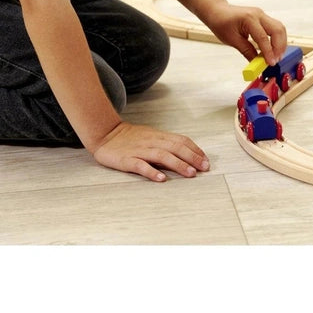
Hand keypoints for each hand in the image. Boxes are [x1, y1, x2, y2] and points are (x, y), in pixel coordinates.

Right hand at [92, 121, 209, 181]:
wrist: (105, 133)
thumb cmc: (130, 137)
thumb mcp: (151, 137)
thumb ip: (166, 144)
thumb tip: (186, 155)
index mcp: (158, 136)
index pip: (181, 141)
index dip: (195, 150)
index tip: (206, 161)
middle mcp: (152, 142)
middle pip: (175, 147)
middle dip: (192, 158)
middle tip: (204, 168)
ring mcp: (139, 150)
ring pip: (162, 156)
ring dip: (178, 164)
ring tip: (190, 174)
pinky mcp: (127, 160)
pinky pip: (140, 165)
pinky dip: (151, 172)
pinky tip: (161, 179)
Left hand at [205, 2, 286, 65]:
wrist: (217, 11)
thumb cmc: (221, 22)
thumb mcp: (232, 40)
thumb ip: (247, 51)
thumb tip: (257, 63)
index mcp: (249, 18)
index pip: (263, 37)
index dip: (269, 52)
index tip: (271, 63)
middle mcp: (258, 14)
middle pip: (277, 30)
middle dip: (279, 46)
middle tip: (276, 60)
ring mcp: (261, 15)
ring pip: (279, 28)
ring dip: (280, 43)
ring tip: (276, 56)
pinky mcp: (262, 18)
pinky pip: (275, 27)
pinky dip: (277, 39)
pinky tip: (273, 49)